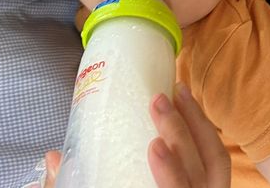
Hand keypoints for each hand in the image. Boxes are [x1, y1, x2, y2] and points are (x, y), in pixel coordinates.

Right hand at [42, 82, 229, 187]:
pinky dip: (205, 133)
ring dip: (199, 124)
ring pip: (217, 163)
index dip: (172, 175)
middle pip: (202, 174)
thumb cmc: (120, 187)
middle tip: (159, 101)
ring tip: (179, 92)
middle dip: (182, 134)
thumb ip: (72, 187)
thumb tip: (52, 157)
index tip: (155, 145)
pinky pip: (217, 161)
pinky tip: (190, 110)